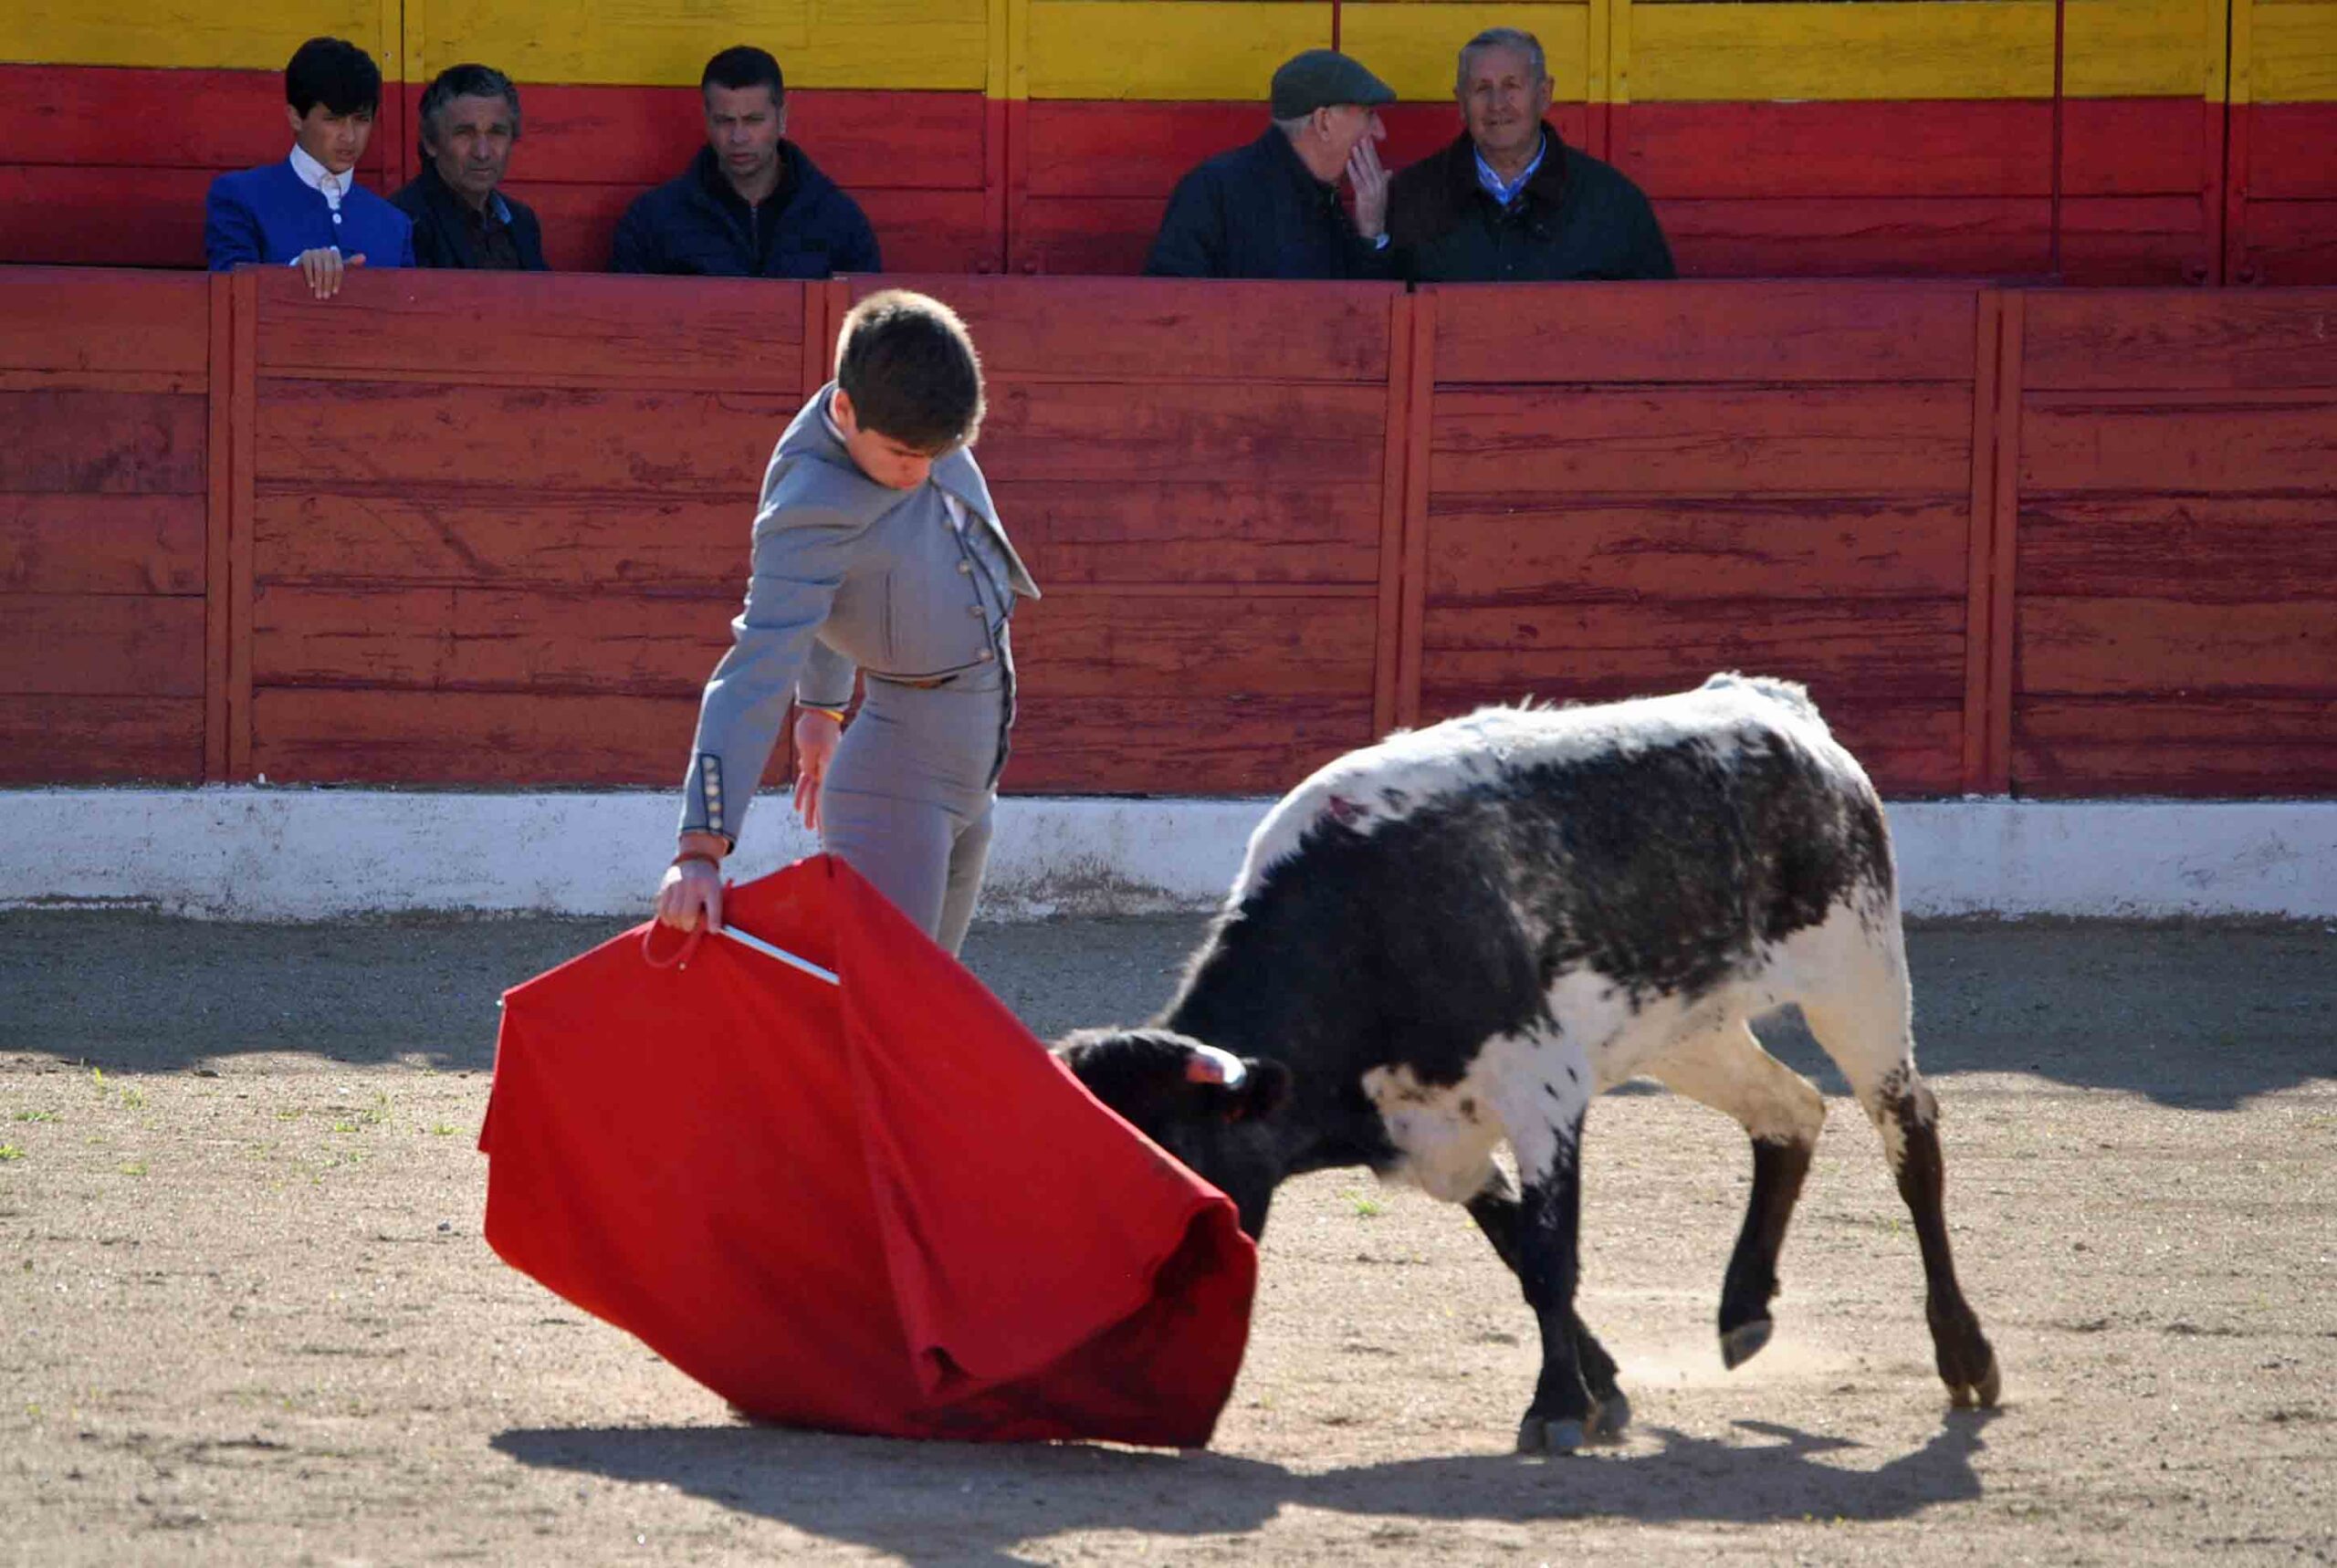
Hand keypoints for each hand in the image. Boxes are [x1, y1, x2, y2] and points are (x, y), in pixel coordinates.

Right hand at [295, 247, 365, 299]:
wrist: (306, 265)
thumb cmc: (326, 268)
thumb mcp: (338, 267)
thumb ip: (350, 263)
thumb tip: (364, 257)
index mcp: (335, 253)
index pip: (339, 268)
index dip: (337, 281)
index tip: (335, 292)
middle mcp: (326, 250)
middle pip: (329, 269)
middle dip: (327, 284)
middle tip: (326, 297)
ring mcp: (315, 251)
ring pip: (319, 269)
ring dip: (319, 283)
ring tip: (318, 295)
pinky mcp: (305, 253)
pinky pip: (308, 266)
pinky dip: (310, 277)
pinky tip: (311, 286)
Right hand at [654, 856, 724, 932]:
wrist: (695, 861)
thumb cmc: (708, 884)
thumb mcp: (717, 892)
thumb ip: (715, 910)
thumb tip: (712, 930)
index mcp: (711, 887)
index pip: (714, 905)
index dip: (714, 921)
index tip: (713, 930)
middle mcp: (694, 884)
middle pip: (687, 914)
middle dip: (688, 926)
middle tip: (690, 926)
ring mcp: (677, 884)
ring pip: (672, 913)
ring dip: (676, 923)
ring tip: (681, 922)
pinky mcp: (665, 886)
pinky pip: (661, 908)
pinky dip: (665, 917)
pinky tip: (671, 917)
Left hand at [791, 707, 843, 831]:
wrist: (819, 713)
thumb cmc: (816, 728)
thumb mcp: (811, 748)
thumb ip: (811, 765)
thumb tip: (813, 779)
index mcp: (827, 770)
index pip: (826, 797)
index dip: (825, 815)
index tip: (826, 832)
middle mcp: (826, 771)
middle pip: (822, 799)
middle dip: (819, 817)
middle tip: (817, 834)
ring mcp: (821, 767)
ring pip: (813, 792)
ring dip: (810, 809)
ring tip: (806, 824)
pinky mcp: (813, 762)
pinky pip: (807, 782)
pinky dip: (802, 793)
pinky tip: (797, 806)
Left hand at [1346, 139, 1388, 239]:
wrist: (1374, 226)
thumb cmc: (1375, 209)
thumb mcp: (1381, 193)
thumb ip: (1384, 180)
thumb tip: (1389, 171)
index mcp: (1382, 181)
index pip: (1377, 162)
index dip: (1372, 150)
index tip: (1367, 138)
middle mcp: (1379, 184)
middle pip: (1372, 163)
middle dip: (1367, 150)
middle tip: (1362, 136)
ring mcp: (1372, 190)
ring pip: (1365, 170)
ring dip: (1360, 158)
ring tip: (1354, 147)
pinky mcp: (1364, 196)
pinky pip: (1358, 181)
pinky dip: (1353, 172)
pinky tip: (1349, 163)